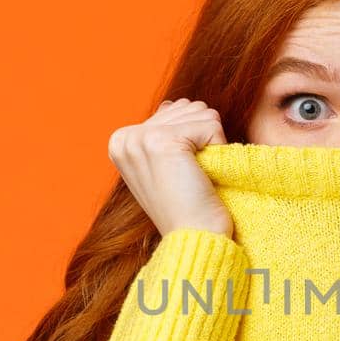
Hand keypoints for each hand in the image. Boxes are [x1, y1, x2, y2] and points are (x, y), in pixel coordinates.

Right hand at [108, 99, 234, 237]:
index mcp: (120, 141)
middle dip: (201, 139)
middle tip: (190, 176)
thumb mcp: (164, 164)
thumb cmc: (187, 205)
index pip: (174, 110)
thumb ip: (163, 130)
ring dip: (210, 145)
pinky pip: (212, 125)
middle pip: (188, 107)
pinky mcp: (164, 141)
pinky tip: (204, 175)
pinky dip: (218, 149)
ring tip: (195, 176)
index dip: (192, 139)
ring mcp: (141, 138)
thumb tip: (170, 102)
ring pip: (202, 112)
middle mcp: (125, 137)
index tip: (180, 172)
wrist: (195, 237)